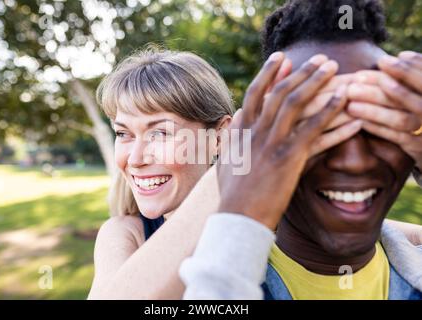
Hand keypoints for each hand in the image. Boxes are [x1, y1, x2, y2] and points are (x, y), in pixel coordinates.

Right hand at [217, 53, 348, 228]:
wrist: (238, 217)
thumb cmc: (232, 193)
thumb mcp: (226, 159)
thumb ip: (231, 134)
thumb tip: (237, 115)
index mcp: (240, 131)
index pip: (254, 93)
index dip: (267, 73)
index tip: (281, 58)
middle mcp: (255, 131)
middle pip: (279, 92)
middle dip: (300, 72)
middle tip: (318, 58)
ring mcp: (271, 143)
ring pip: (295, 103)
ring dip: (315, 82)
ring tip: (333, 67)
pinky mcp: (289, 158)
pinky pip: (313, 129)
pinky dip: (329, 113)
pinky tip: (343, 101)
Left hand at [345, 51, 421, 168]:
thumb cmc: (415, 109)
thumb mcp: (415, 91)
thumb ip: (410, 76)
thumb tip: (401, 56)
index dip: (405, 69)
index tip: (382, 61)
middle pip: (410, 98)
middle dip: (382, 86)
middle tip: (356, 78)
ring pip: (400, 119)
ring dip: (373, 109)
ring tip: (350, 100)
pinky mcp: (418, 148)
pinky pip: (396, 137)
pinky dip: (377, 127)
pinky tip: (358, 119)